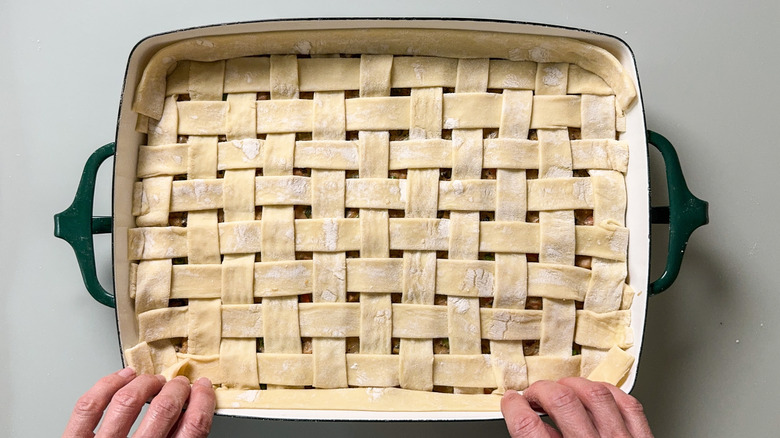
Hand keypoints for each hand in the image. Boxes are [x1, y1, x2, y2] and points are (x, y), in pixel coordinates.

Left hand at [64, 368, 215, 437]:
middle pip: (163, 410)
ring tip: (153, 380)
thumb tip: (191, 419)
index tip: (202, 389)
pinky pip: (89, 406)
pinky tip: (122, 377)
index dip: (202, 402)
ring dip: (146, 383)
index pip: (192, 429)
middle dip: (177, 389)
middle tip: (179, 384)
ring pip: (127, 401)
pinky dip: (108, 384)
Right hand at [501, 377, 652, 437]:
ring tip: (563, 391)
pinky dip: (608, 393)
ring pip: (594, 395)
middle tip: (534, 396)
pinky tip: (597, 394)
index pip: (529, 428)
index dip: (514, 409)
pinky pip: (628, 404)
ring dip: (573, 387)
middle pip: (561, 403)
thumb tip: (526, 425)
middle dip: (541, 391)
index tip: (512, 403)